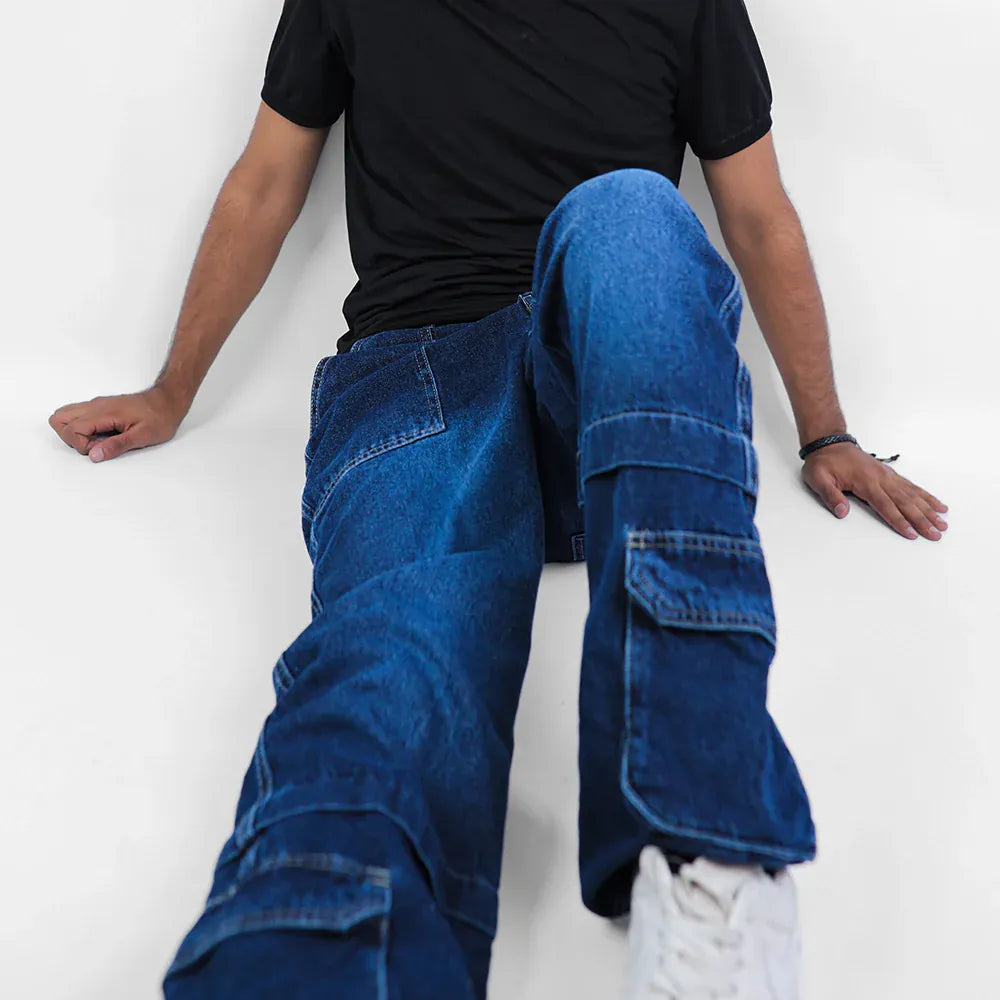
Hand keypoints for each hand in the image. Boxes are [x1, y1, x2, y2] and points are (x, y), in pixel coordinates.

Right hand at [48, 385, 187, 462]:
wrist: (168, 401)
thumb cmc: (160, 418)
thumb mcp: (142, 436)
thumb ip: (117, 446)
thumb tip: (94, 456)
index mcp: (104, 412)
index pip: (70, 428)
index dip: (80, 444)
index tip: (100, 448)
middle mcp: (96, 406)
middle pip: (59, 419)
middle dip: (70, 438)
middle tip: (94, 446)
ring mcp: (96, 405)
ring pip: (65, 416)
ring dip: (73, 432)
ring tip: (97, 441)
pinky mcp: (100, 407)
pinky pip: (78, 415)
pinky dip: (82, 428)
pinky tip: (102, 435)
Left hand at [801, 441, 947, 539]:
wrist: (829, 443)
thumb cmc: (823, 462)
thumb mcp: (818, 479)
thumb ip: (830, 496)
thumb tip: (842, 512)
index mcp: (865, 482)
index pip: (886, 506)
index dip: (899, 521)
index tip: (912, 534)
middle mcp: (881, 478)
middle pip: (905, 502)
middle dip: (922, 520)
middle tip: (936, 534)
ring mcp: (887, 475)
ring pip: (912, 495)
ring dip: (928, 509)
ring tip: (942, 522)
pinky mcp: (889, 474)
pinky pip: (911, 486)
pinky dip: (925, 496)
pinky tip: (937, 504)